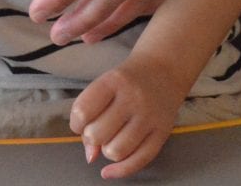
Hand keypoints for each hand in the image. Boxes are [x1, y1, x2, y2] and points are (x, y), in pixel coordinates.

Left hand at [70, 61, 185, 179]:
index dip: (76, 123)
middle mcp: (133, 98)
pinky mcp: (162, 133)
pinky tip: (108, 171)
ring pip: (117, 151)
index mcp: (113, 81)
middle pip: (98, 134)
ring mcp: (149, 117)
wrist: (164, 69)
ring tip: (111, 140)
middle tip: (97, 130)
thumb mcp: (105, 85)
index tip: (81, 122)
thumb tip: (90, 156)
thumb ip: (91, 114)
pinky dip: (120, 171)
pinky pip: (140, 160)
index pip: (83, 111)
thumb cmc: (127, 80)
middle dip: (91, 137)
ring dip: (106, 151)